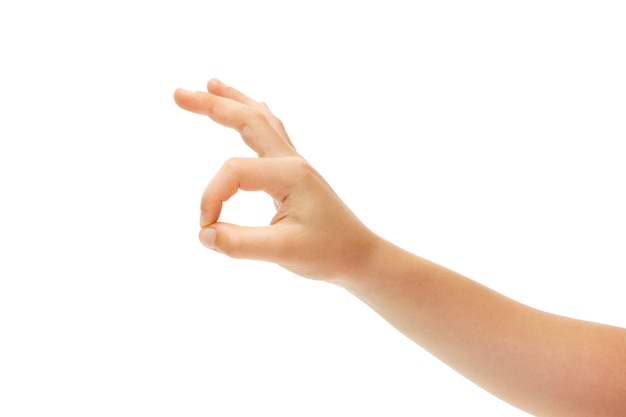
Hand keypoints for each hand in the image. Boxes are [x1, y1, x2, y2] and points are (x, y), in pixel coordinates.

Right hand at [173, 79, 377, 280]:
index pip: (232, 172)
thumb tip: (203, 233)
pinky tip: (250, 109)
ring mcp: (295, 163)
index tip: (206, 229)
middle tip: (177, 94)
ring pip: (260, 120)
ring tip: (210, 84)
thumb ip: (239, 244)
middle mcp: (291, 160)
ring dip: (233, 101)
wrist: (360, 256)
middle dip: (211, 105)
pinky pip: (272, 132)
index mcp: (288, 174)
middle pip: (247, 119)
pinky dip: (255, 116)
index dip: (211, 199)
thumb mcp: (282, 253)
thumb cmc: (328, 253)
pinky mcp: (294, 172)